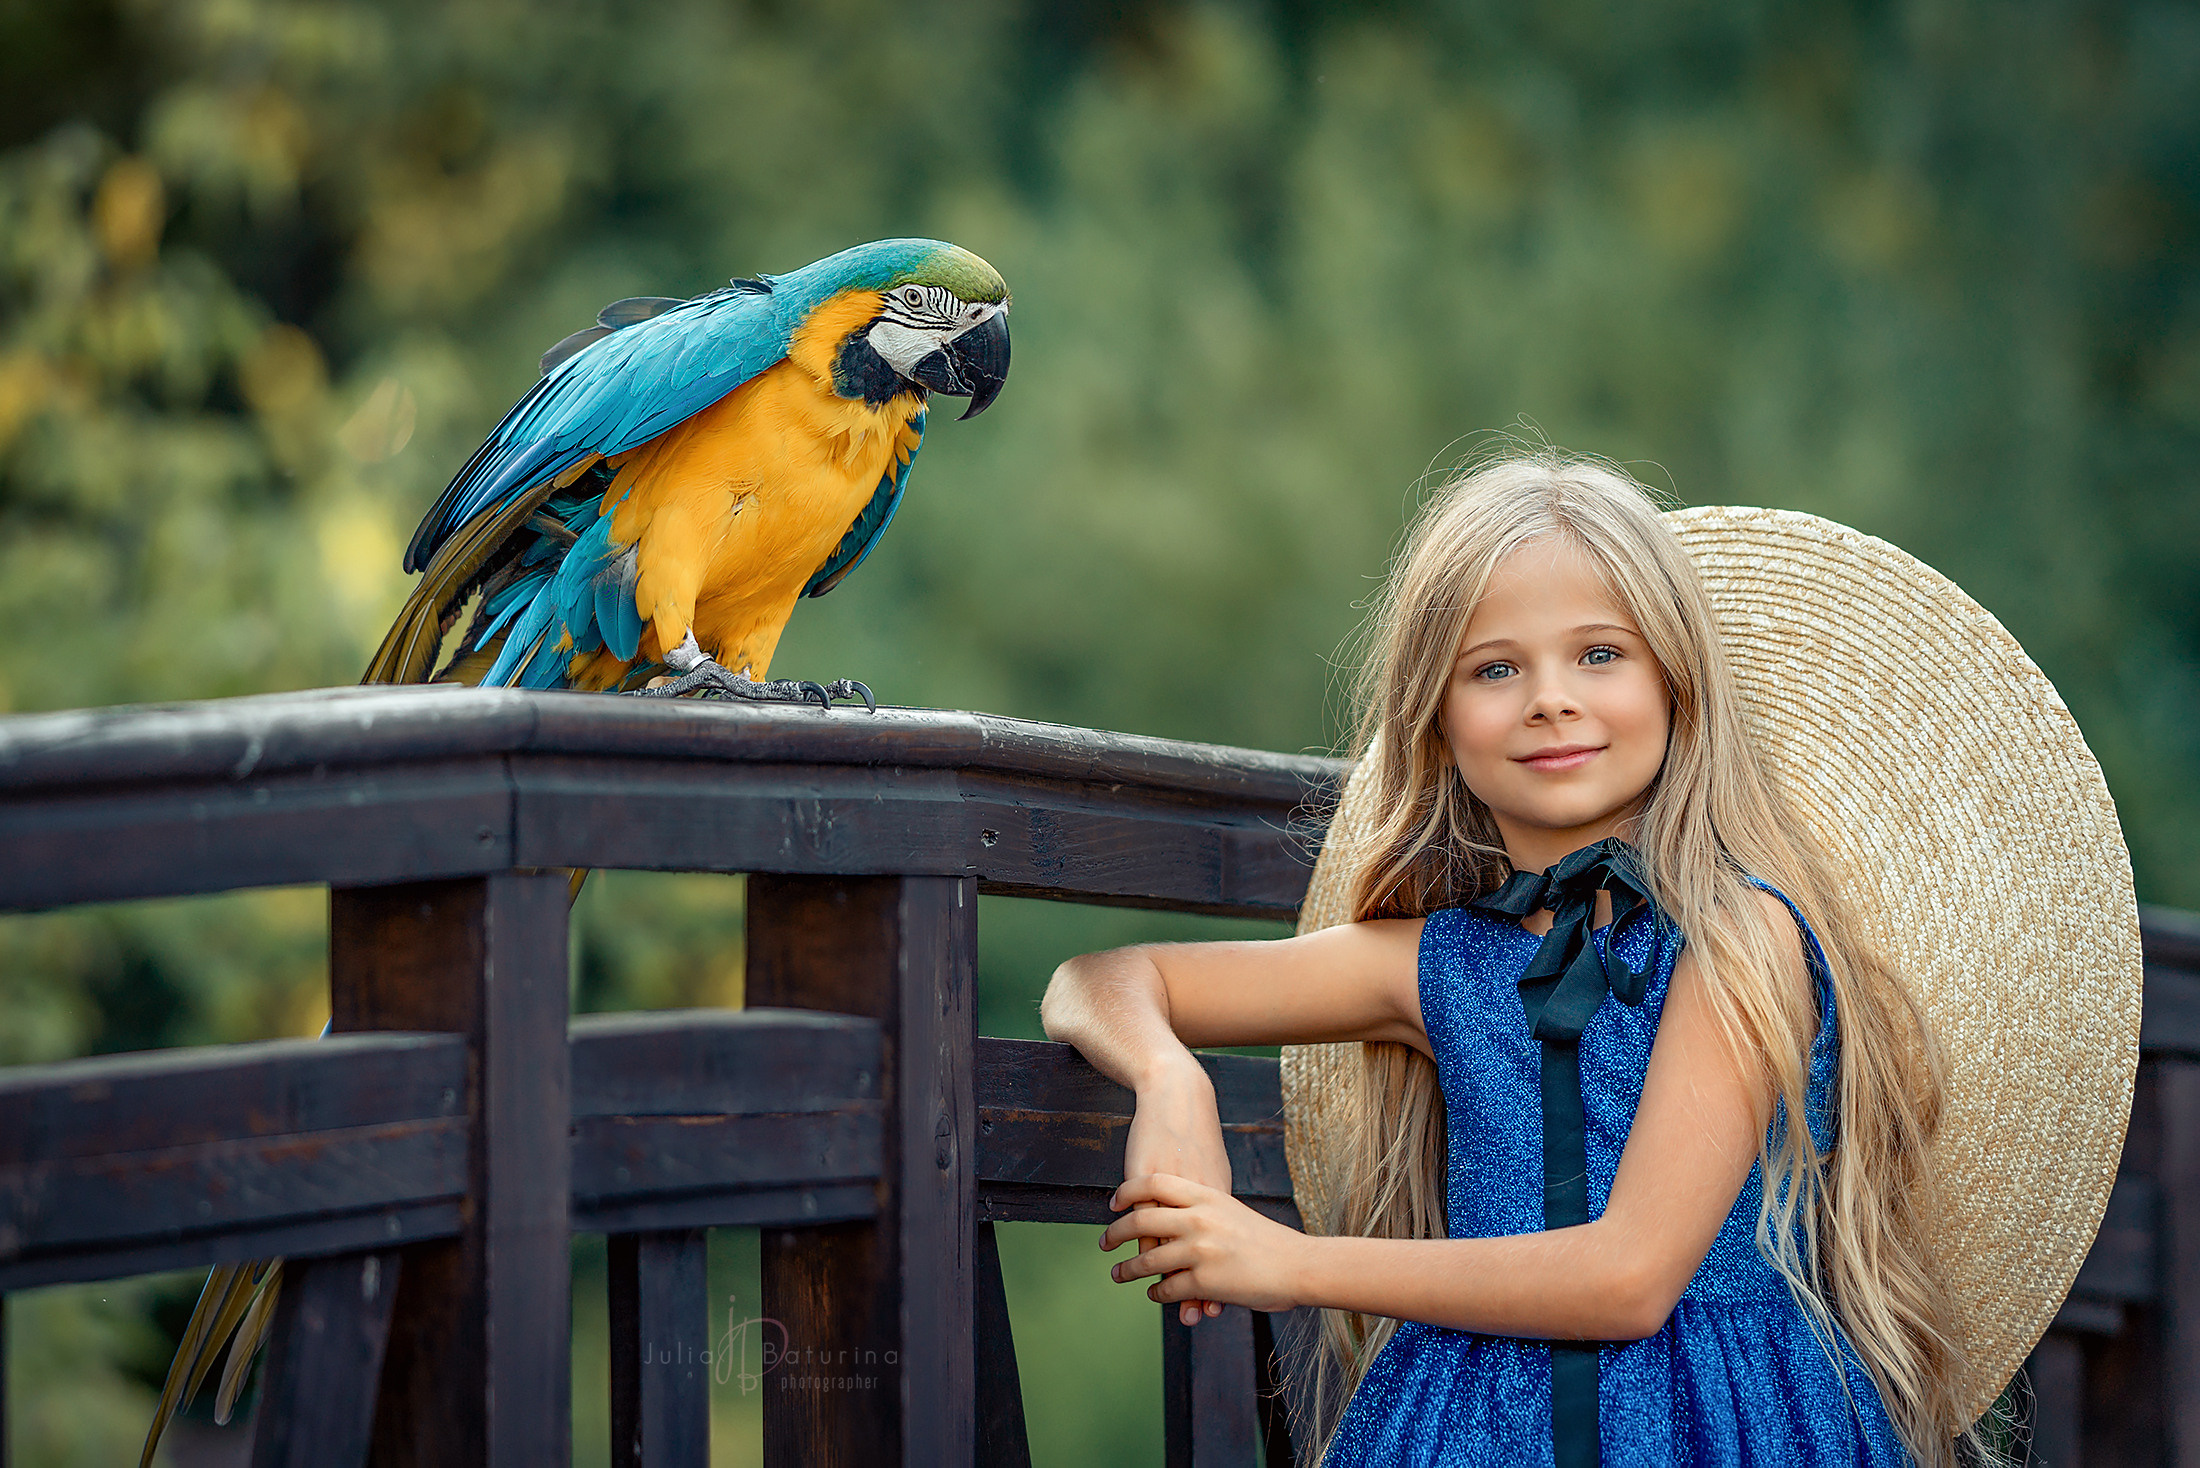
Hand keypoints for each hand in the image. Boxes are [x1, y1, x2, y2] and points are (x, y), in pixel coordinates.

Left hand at [1101, 1172, 1306, 1315]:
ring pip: (1146, 1261)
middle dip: (1115, 1233)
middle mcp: (1199, 1219)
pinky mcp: (1202, 1282)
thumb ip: (1202, 1211)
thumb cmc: (1268, 1241)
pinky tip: (1154, 1293)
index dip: (1127, 1191)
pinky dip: (1156, 1293)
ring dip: (1127, 1270)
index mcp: (1207, 1196)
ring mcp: (1199, 1251)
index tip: (1114, 1203)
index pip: (1153, 1183)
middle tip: (1104, 1242)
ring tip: (1118, 1273)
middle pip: (1140, 1221)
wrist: (1298, 1265)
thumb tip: (1170, 1216)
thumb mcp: (1231, 1212)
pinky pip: (1165, 1289)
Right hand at [1125, 1061, 1232, 1324]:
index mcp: (1217, 1197)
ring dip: (1152, 1270)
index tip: (1217, 1309)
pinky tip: (1127, 1255)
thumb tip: (1220, 1239)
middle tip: (1189, 1316)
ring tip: (1147, 1292)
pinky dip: (1134, 1239)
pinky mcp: (1145, 1178)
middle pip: (1195, 1254)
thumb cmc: (1196, 1137)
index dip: (1219, 1280)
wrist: (1176, 1097)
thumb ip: (1216, 1206)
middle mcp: (1197, 1197)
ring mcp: (1170, 1189)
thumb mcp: (1215, 1173)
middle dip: (1193, 1288)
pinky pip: (1139, 1218)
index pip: (1219, 1251)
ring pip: (1161, 1241)